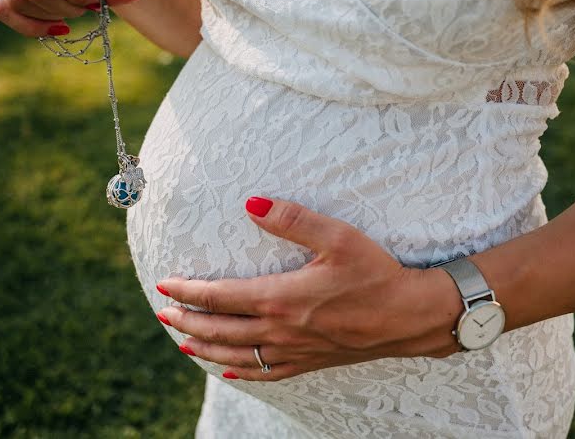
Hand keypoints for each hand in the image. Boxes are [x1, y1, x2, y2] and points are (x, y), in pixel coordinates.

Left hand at [155, 197, 463, 380]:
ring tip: (184, 342)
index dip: (188, 291)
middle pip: (220, 329)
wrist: (411, 316)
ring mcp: (295, 350)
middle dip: (187, 321)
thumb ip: (292, 219)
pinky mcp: (311, 361)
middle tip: (163, 314)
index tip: (165, 285)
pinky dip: (241, 371)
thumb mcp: (338, 237)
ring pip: (236, 355)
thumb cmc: (376, 273)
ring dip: (205, 348)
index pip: (220, 295)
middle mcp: (281, 329)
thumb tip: (251, 203)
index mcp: (281, 298)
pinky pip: (266, 372)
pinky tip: (229, 371)